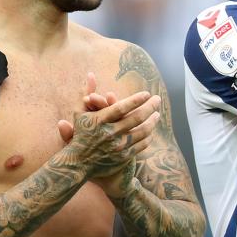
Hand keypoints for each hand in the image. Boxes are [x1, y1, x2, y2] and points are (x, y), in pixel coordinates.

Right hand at [56, 72, 159, 196]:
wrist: (79, 163)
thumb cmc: (80, 133)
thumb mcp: (79, 112)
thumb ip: (86, 92)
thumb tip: (90, 74)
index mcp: (99, 121)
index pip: (121, 107)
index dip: (136, 100)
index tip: (147, 94)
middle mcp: (110, 133)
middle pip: (136, 118)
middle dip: (150, 107)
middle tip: (158, 100)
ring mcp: (118, 146)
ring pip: (142, 131)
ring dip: (152, 121)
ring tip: (157, 114)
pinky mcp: (123, 157)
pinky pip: (141, 145)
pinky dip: (148, 136)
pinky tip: (151, 130)